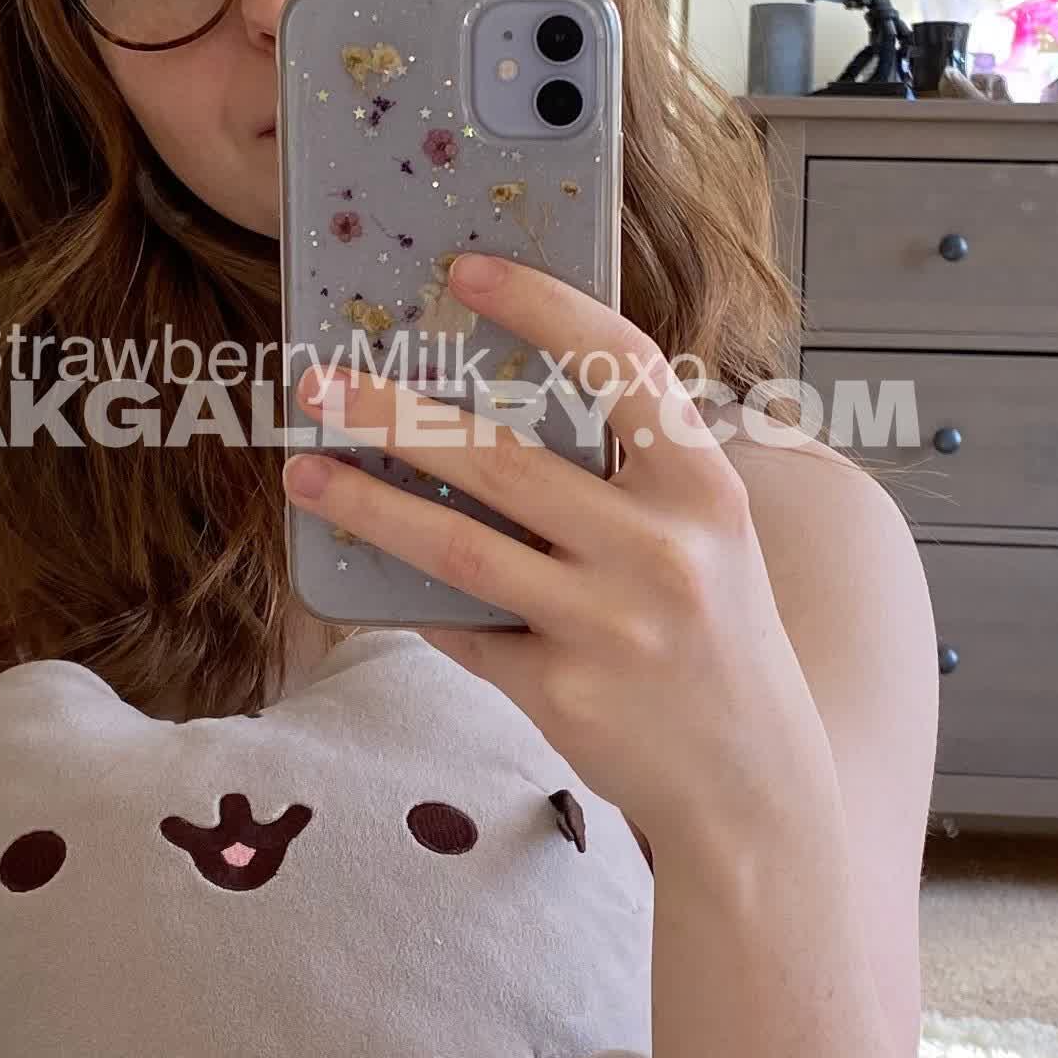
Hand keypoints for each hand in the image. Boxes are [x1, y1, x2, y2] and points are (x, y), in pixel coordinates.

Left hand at [289, 250, 825, 856]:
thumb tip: (487, 412)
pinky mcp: (562, 692)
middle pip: (503, 459)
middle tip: (321, 382)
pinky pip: (464, 629)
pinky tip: (365, 573)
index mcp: (705, 487)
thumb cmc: (713, 639)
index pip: (623, 365)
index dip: (543, 307)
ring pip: (460, 548)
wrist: (752, 786)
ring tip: (305, 473)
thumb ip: (629, 477)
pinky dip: (412, 602)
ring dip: (369, 504)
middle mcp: (663, 549)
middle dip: (396, 414)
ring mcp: (611, 625)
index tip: (464, 271)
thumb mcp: (707, 539)